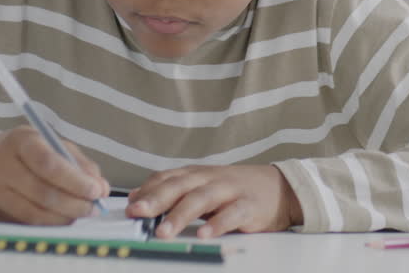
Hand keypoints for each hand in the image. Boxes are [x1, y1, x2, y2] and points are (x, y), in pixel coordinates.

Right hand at [0, 126, 108, 224]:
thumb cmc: (26, 153)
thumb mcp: (51, 145)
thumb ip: (78, 163)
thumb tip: (101, 188)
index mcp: (20, 141)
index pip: (48, 163)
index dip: (75, 180)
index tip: (96, 190)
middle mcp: (3, 166)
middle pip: (43, 192)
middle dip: (75, 203)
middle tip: (94, 207)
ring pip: (35, 213)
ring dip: (65, 217)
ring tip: (83, 213)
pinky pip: (26, 223)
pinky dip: (50, 223)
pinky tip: (64, 218)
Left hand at [126, 165, 302, 238]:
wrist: (279, 187)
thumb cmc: (234, 189)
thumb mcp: (201, 185)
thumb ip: (171, 190)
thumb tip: (135, 198)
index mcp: (196, 174)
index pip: (167, 178)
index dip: (147, 191)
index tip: (128, 206)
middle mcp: (210, 178)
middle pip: (180, 186)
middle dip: (157, 200)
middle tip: (137, 214)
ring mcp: (230, 190)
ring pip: (202, 199)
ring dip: (181, 215)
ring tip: (163, 231)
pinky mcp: (249, 205)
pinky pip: (232, 214)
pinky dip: (217, 224)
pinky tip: (204, 234)